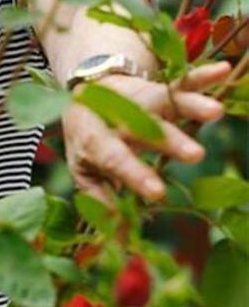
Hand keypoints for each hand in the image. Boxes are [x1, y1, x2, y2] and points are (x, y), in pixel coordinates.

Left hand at [61, 60, 230, 203]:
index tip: (158, 193)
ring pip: (164, 100)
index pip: (114, 158)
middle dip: (168, 140)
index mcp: (95, 139)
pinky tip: (223, 70)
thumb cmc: (89, 139)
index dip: (134, 174)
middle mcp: (117, 116)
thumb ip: (100, 199)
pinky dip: (202, 76)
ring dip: (189, 104)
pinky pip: (181, 80)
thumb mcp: (83, 169)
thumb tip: (119, 236)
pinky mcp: (158, 85)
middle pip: (142, 127)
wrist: (84, 90)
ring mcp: (139, 99)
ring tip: (215, 111)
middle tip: (195, 155)